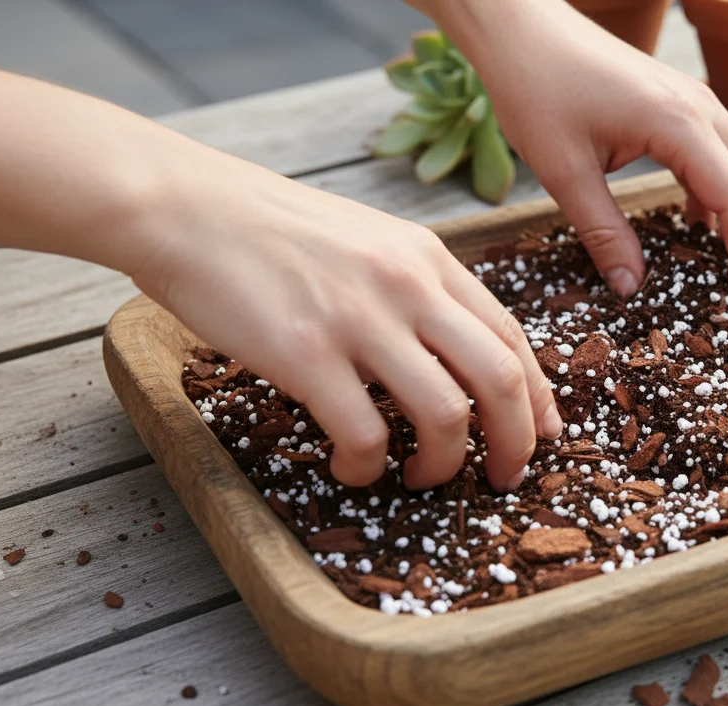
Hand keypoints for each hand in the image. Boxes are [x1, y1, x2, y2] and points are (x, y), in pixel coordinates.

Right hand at [128, 157, 561, 490]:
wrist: (184, 206)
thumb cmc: (271, 231)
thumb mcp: (368, 241)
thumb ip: (416, 288)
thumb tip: (453, 353)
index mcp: (429, 258)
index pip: (510, 336)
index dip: (538, 395)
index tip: (543, 433)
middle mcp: (408, 285)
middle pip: (500, 378)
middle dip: (517, 441)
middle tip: (505, 477)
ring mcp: (360, 319)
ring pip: (446, 414)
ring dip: (444, 462)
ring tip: (421, 477)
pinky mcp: (306, 353)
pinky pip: (365, 433)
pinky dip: (367, 466)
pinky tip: (353, 468)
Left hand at [423, 0, 727, 309]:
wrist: (522, 29)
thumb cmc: (536, 88)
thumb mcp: (562, 172)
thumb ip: (603, 233)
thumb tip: (632, 289)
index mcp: (679, 124)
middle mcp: (703, 110)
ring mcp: (699, 103)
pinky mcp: (685, 106)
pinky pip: (727, 156)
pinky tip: (703, 232)